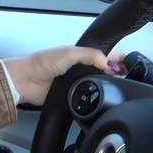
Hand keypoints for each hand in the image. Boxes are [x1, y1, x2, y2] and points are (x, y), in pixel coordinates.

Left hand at [3, 46, 124, 105]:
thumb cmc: (41, 63)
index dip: (116, 58)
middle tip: (124, 76)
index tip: (126, 63)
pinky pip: (87, 99)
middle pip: (103, 71)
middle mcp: (79, 69)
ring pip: (97, 86)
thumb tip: (108, 62)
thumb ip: (90, 55)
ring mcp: (76, 84)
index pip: (103, 55)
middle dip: (114, 73)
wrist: (25, 81)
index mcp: (79, 55)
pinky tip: (100, 98)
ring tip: (115, 87)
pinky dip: (93, 99)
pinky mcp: (72, 97)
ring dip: (105, 86)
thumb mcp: (68, 53)